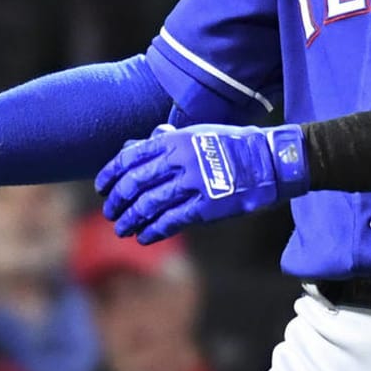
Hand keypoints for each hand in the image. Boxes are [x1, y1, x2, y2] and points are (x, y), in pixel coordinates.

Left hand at [94, 123, 310, 243]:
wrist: (270, 161)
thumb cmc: (232, 145)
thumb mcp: (196, 133)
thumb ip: (164, 141)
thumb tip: (132, 147)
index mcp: (174, 140)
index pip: (130, 158)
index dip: (110, 175)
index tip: (101, 187)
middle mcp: (179, 160)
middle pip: (134, 183)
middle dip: (117, 201)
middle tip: (109, 212)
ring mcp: (193, 184)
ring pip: (149, 205)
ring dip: (130, 219)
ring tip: (122, 229)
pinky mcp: (206, 206)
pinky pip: (171, 221)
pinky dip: (153, 230)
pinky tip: (144, 237)